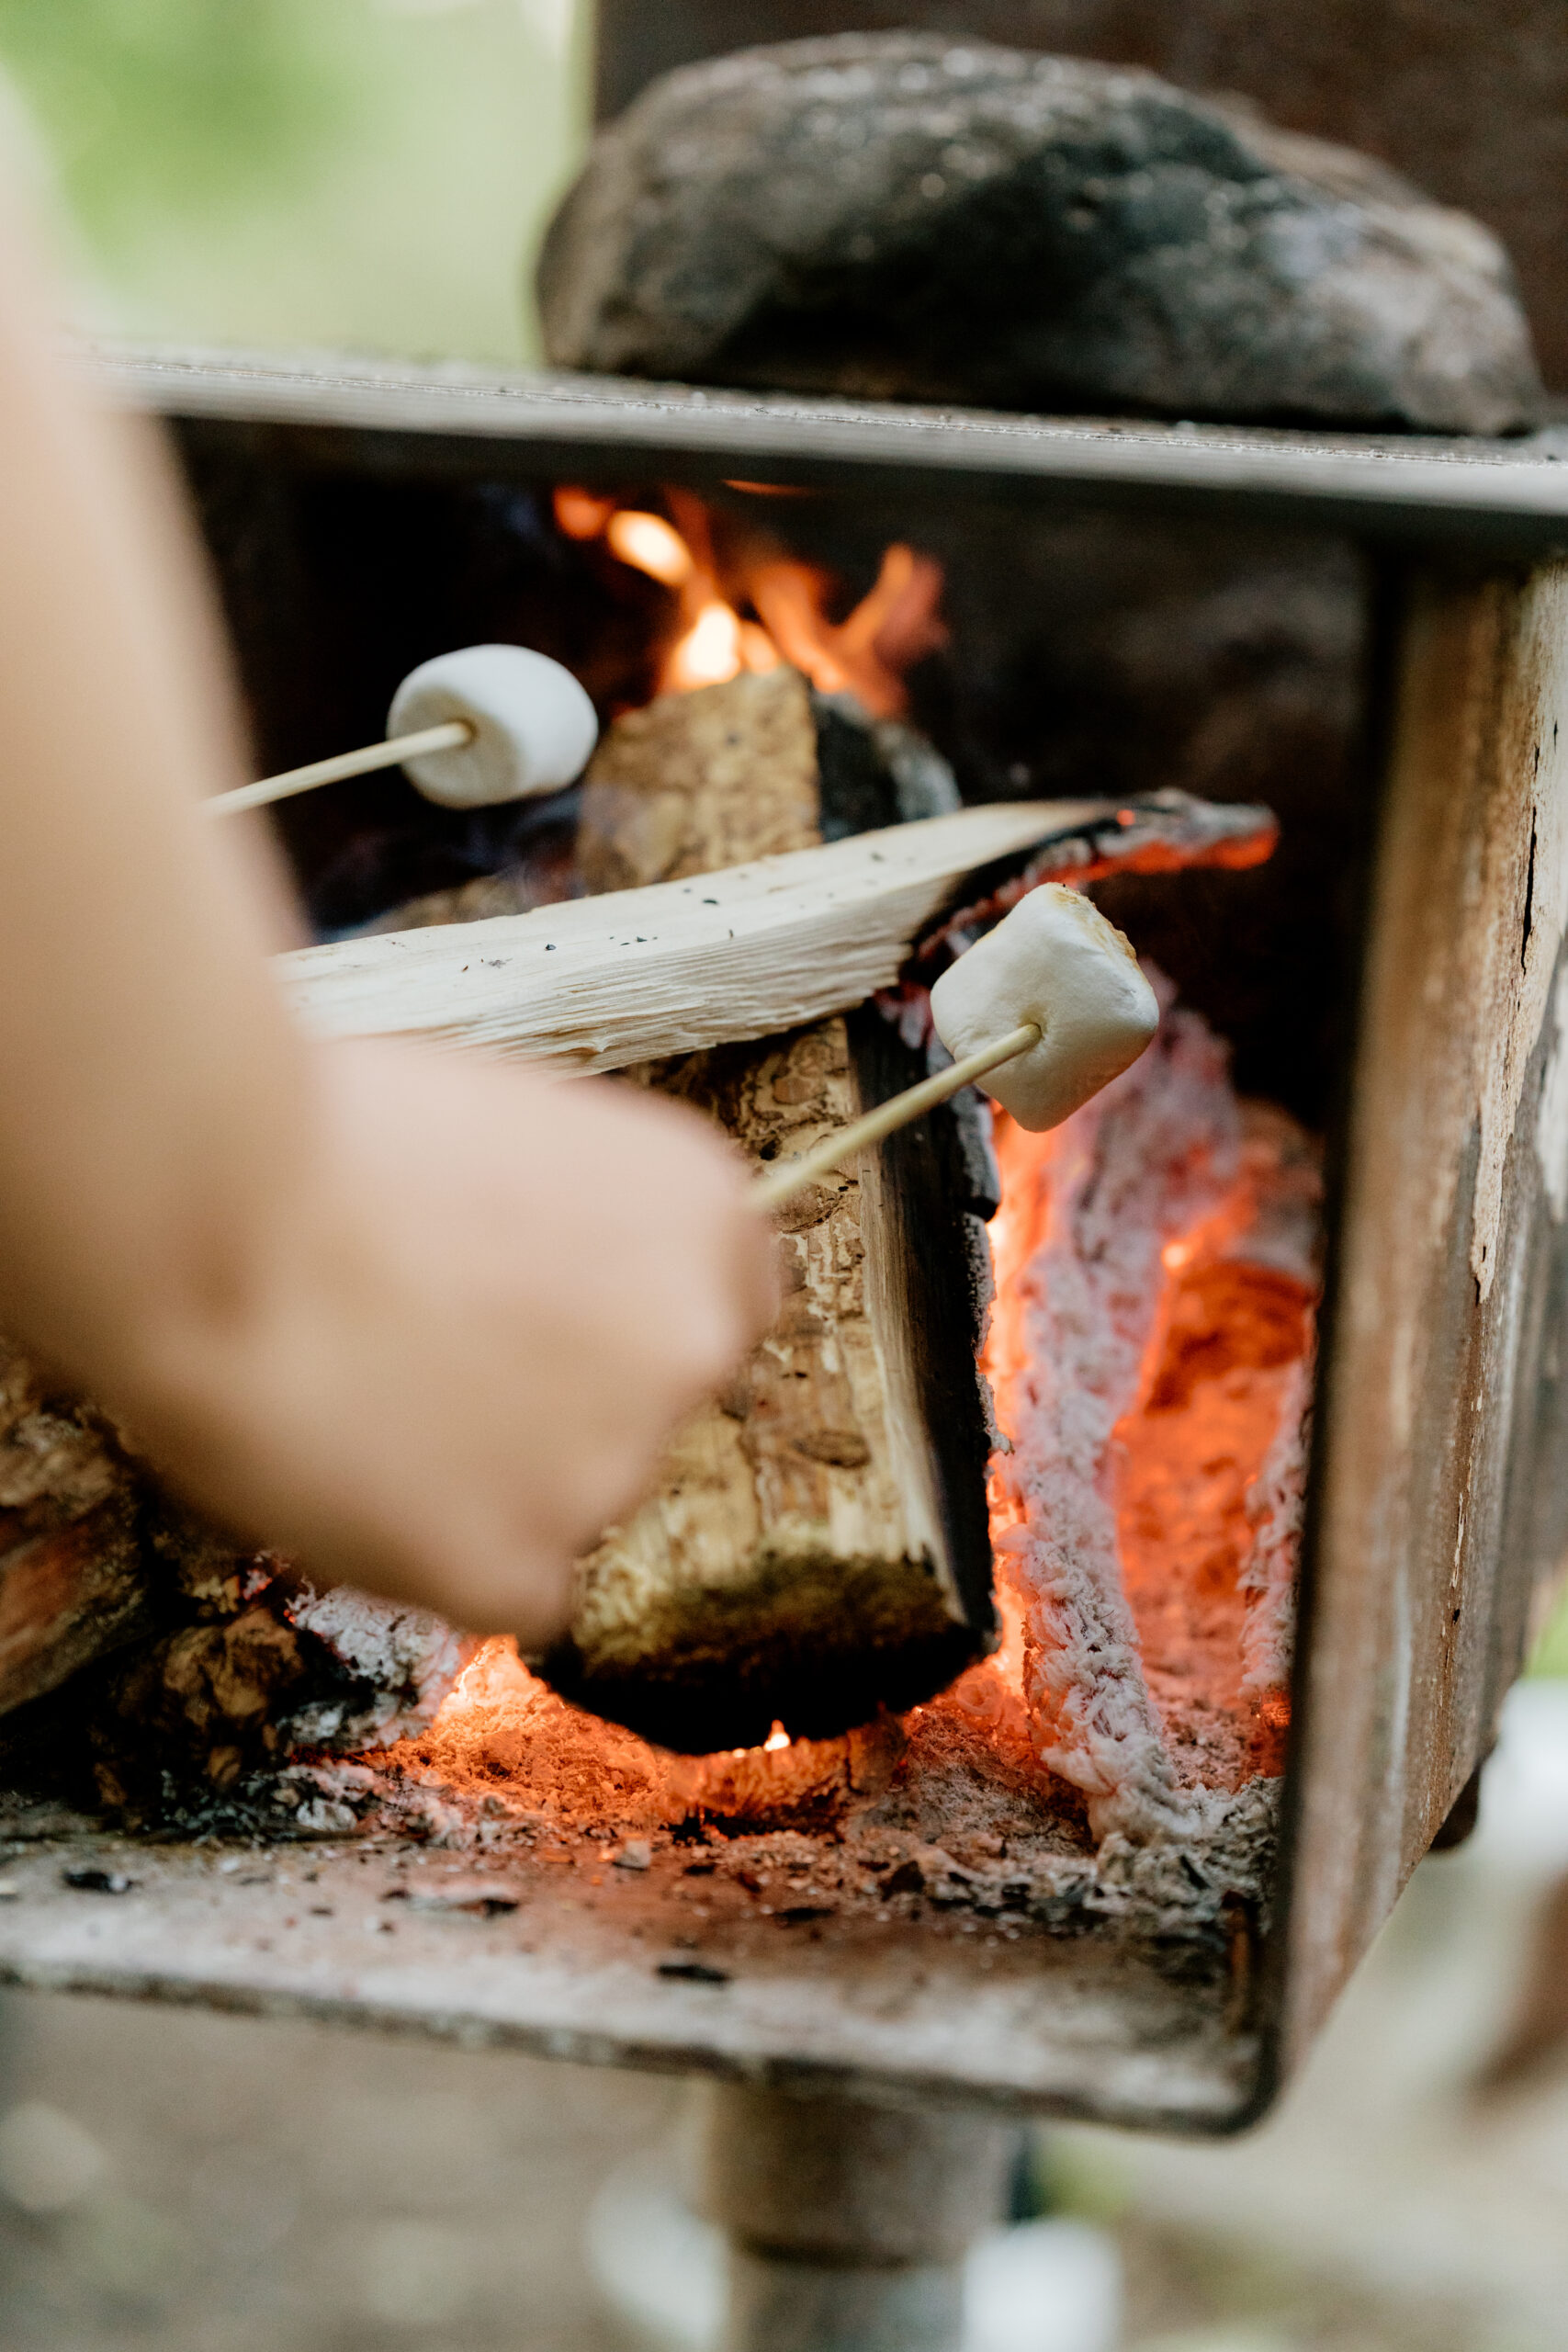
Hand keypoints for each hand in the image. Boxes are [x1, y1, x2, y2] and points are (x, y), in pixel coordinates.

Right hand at [119, 1040, 777, 1647]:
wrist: (211, 1216)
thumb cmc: (323, 1139)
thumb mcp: (507, 1122)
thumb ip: (577, 1212)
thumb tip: (561, 1267)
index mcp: (700, 1210)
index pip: (723, 1298)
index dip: (625, 1312)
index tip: (553, 1319)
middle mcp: (689, 1342)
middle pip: (647, 1405)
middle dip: (559, 1398)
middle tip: (424, 1357)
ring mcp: (615, 1467)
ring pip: (568, 1499)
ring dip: (489, 1475)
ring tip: (360, 1400)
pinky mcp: (522, 1567)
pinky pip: (506, 1589)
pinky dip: (442, 1559)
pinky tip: (359, 1481)